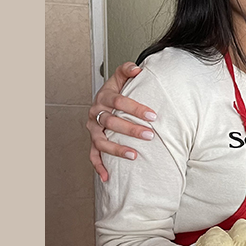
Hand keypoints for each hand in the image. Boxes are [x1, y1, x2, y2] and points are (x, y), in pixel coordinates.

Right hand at [87, 62, 156, 181]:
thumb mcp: (121, 76)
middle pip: (111, 122)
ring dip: (117, 149)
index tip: (153, 116)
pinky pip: (93, 155)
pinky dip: (99, 166)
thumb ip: (128, 70)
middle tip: (149, 135)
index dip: (136, 109)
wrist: (104, 99)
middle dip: (131, 129)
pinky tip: (108, 176)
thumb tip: (138, 69)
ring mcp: (93, 129)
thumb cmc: (116, 89)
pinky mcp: (93, 141)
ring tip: (134, 155)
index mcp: (103, 97)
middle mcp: (96, 113)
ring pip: (101, 141)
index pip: (119, 101)